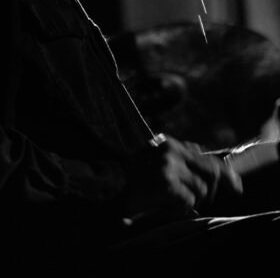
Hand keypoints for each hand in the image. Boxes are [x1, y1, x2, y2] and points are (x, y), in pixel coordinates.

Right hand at [123, 134, 242, 223]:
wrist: (113, 189)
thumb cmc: (136, 177)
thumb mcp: (158, 159)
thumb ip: (183, 159)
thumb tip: (216, 168)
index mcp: (169, 143)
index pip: (206, 156)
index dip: (225, 172)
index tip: (237, 186)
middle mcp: (171, 151)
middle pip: (211, 171)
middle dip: (211, 189)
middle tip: (196, 197)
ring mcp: (169, 166)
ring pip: (201, 189)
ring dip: (190, 200)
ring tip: (169, 198)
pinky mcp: (167, 183)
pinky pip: (189, 200)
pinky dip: (180, 206)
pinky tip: (163, 203)